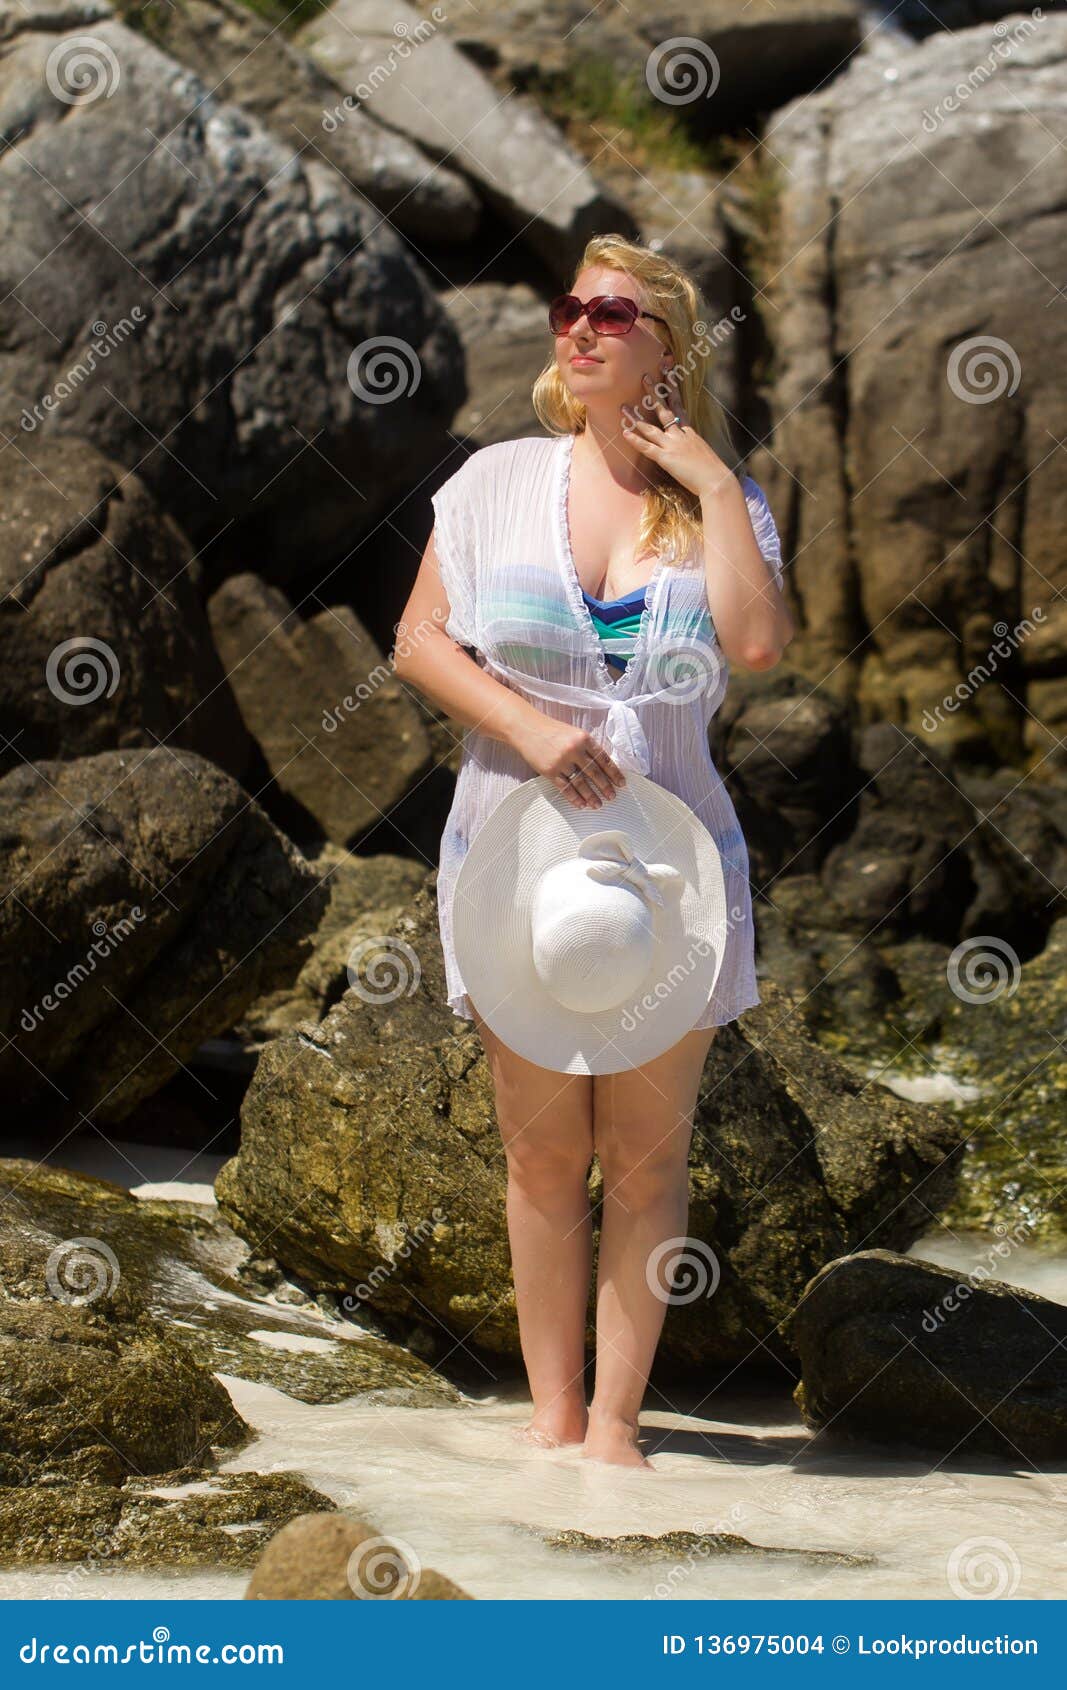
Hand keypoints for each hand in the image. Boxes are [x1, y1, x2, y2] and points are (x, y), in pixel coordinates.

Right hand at [509, 712, 626, 809]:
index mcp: (583, 738)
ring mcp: (561, 761)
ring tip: (598, 805)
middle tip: (612, 797)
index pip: (603, 758)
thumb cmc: (552, 731)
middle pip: (594, 772)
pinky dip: (574, 798)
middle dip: (605, 786)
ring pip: (581, 783)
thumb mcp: (573, 733)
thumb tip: (602, 767)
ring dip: (591, 796)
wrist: (526, 728)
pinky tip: (581, 804)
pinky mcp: (549, 771)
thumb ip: (587, 747)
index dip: (614, 772)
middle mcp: (574, 749)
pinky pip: (565, 788)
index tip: (621, 783)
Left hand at [621, 370, 732, 496]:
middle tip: (645, 377)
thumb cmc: (714, 473)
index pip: (679, 407)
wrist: (717, 481)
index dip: (673, 390)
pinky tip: (624, 432)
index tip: (668, 375)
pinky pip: (648, 448)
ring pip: (651, 428)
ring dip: (635, 417)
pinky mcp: (667, 459)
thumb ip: (695, 449)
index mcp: (691, 433)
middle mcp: (680, 436)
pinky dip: (635, 440)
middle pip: (665, 410)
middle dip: (655, 393)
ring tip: (623, 406)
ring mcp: (673, 446)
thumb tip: (691, 451)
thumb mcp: (705, 455)